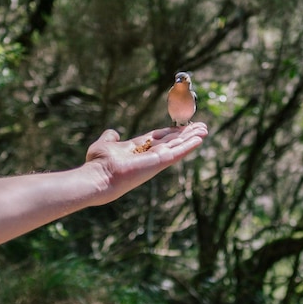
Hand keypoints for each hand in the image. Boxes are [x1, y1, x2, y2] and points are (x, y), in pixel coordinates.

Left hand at [85, 122, 207, 204]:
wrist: (98, 177)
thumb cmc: (98, 164)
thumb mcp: (105, 144)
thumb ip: (110, 137)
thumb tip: (113, 132)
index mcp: (138, 150)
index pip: (159, 138)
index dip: (171, 132)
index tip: (182, 126)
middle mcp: (149, 155)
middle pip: (171, 142)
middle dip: (186, 134)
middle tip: (200, 127)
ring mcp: (155, 160)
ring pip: (177, 146)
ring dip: (191, 138)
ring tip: (205, 130)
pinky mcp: (159, 162)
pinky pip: (177, 152)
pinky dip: (189, 145)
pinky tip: (200, 138)